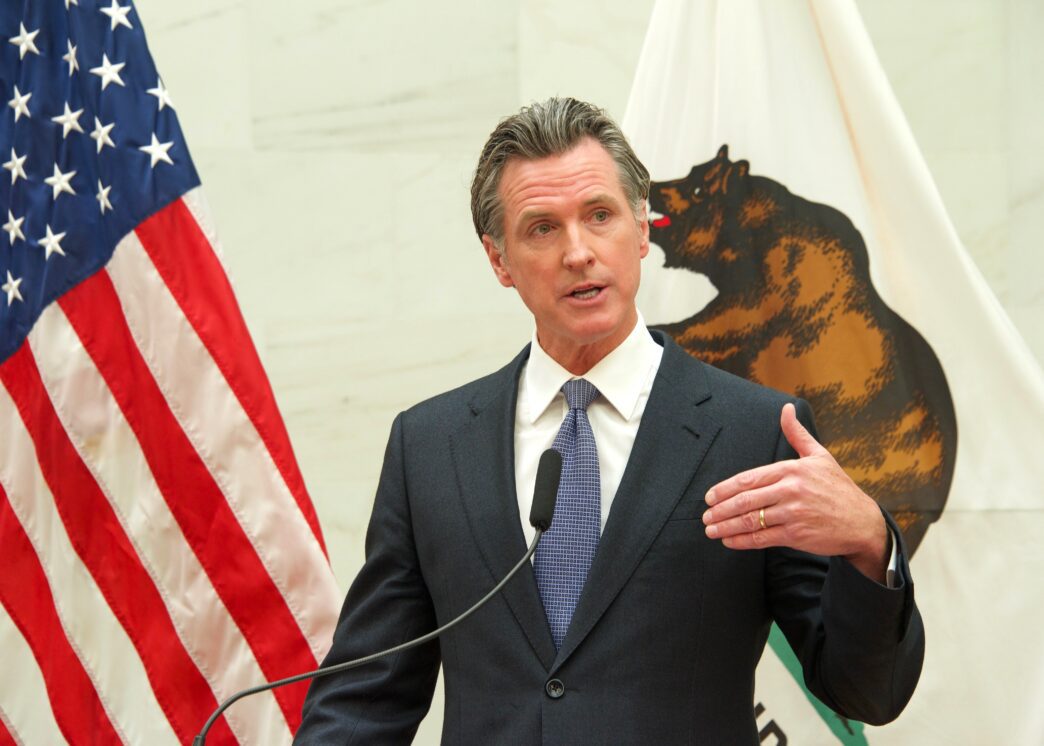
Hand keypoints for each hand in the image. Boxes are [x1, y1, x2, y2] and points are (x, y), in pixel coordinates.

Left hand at [701, 403, 888, 581]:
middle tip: (705, 515)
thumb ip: (797, 434)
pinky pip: (762, 538)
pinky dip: (742, 540)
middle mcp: (790, 490)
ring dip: (726, 526)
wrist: (862, 522)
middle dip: (720, 509)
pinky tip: (729, 541)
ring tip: (710, 529)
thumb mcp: (819, 456)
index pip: (749, 479)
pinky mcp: (796, 535)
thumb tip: (786, 409)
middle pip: (746, 500)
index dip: (725, 489)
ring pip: (751, 520)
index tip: (709, 496)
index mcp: (791, 470)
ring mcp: (793, 514)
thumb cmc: (838, 488)